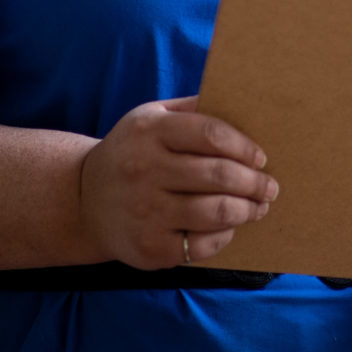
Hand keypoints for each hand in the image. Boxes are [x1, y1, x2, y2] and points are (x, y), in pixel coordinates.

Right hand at [78, 96, 277, 269]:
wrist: (83, 201)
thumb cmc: (131, 154)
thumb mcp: (150, 119)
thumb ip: (191, 110)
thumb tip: (243, 103)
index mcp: (148, 132)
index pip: (211, 134)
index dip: (244, 147)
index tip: (260, 158)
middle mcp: (143, 170)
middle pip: (219, 175)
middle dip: (255, 183)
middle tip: (269, 187)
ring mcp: (145, 212)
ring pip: (216, 212)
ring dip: (248, 210)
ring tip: (258, 207)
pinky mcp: (150, 247)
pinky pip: (202, 244)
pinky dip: (224, 236)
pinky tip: (229, 227)